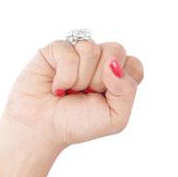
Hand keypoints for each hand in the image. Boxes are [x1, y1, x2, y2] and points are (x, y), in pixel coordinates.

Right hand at [0, 37, 144, 153]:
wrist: (43, 128)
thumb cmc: (78, 123)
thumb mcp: (115, 117)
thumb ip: (127, 90)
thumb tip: (113, 64)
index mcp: (118, 76)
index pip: (134, 64)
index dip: (123, 81)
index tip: (107, 97)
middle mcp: (100, 61)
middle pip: (116, 50)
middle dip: (101, 79)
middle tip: (86, 94)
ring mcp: (79, 52)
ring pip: (92, 48)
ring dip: (81, 78)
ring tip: (71, 90)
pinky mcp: (58, 48)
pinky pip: (70, 52)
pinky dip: (65, 76)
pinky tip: (57, 86)